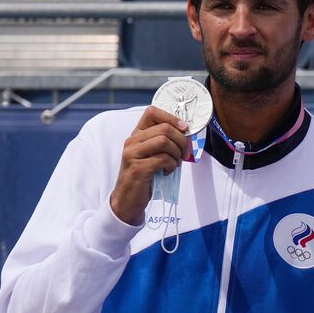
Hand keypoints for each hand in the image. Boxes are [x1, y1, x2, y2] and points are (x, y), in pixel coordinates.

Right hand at [109, 105, 192, 224]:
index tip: (184, 129)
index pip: (152, 112)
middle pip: (164, 128)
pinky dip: (171, 165)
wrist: (127, 200)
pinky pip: (162, 159)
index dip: (172, 117)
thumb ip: (163, 142)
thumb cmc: (144, 176)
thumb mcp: (152, 155)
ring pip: (164, 141)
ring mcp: (132, 154)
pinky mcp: (137, 169)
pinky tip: (168, 171)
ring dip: (177, 154)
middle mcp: (132, 141)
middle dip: (181, 141)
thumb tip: (186, 134)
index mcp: (137, 135)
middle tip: (184, 154)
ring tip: (175, 164)